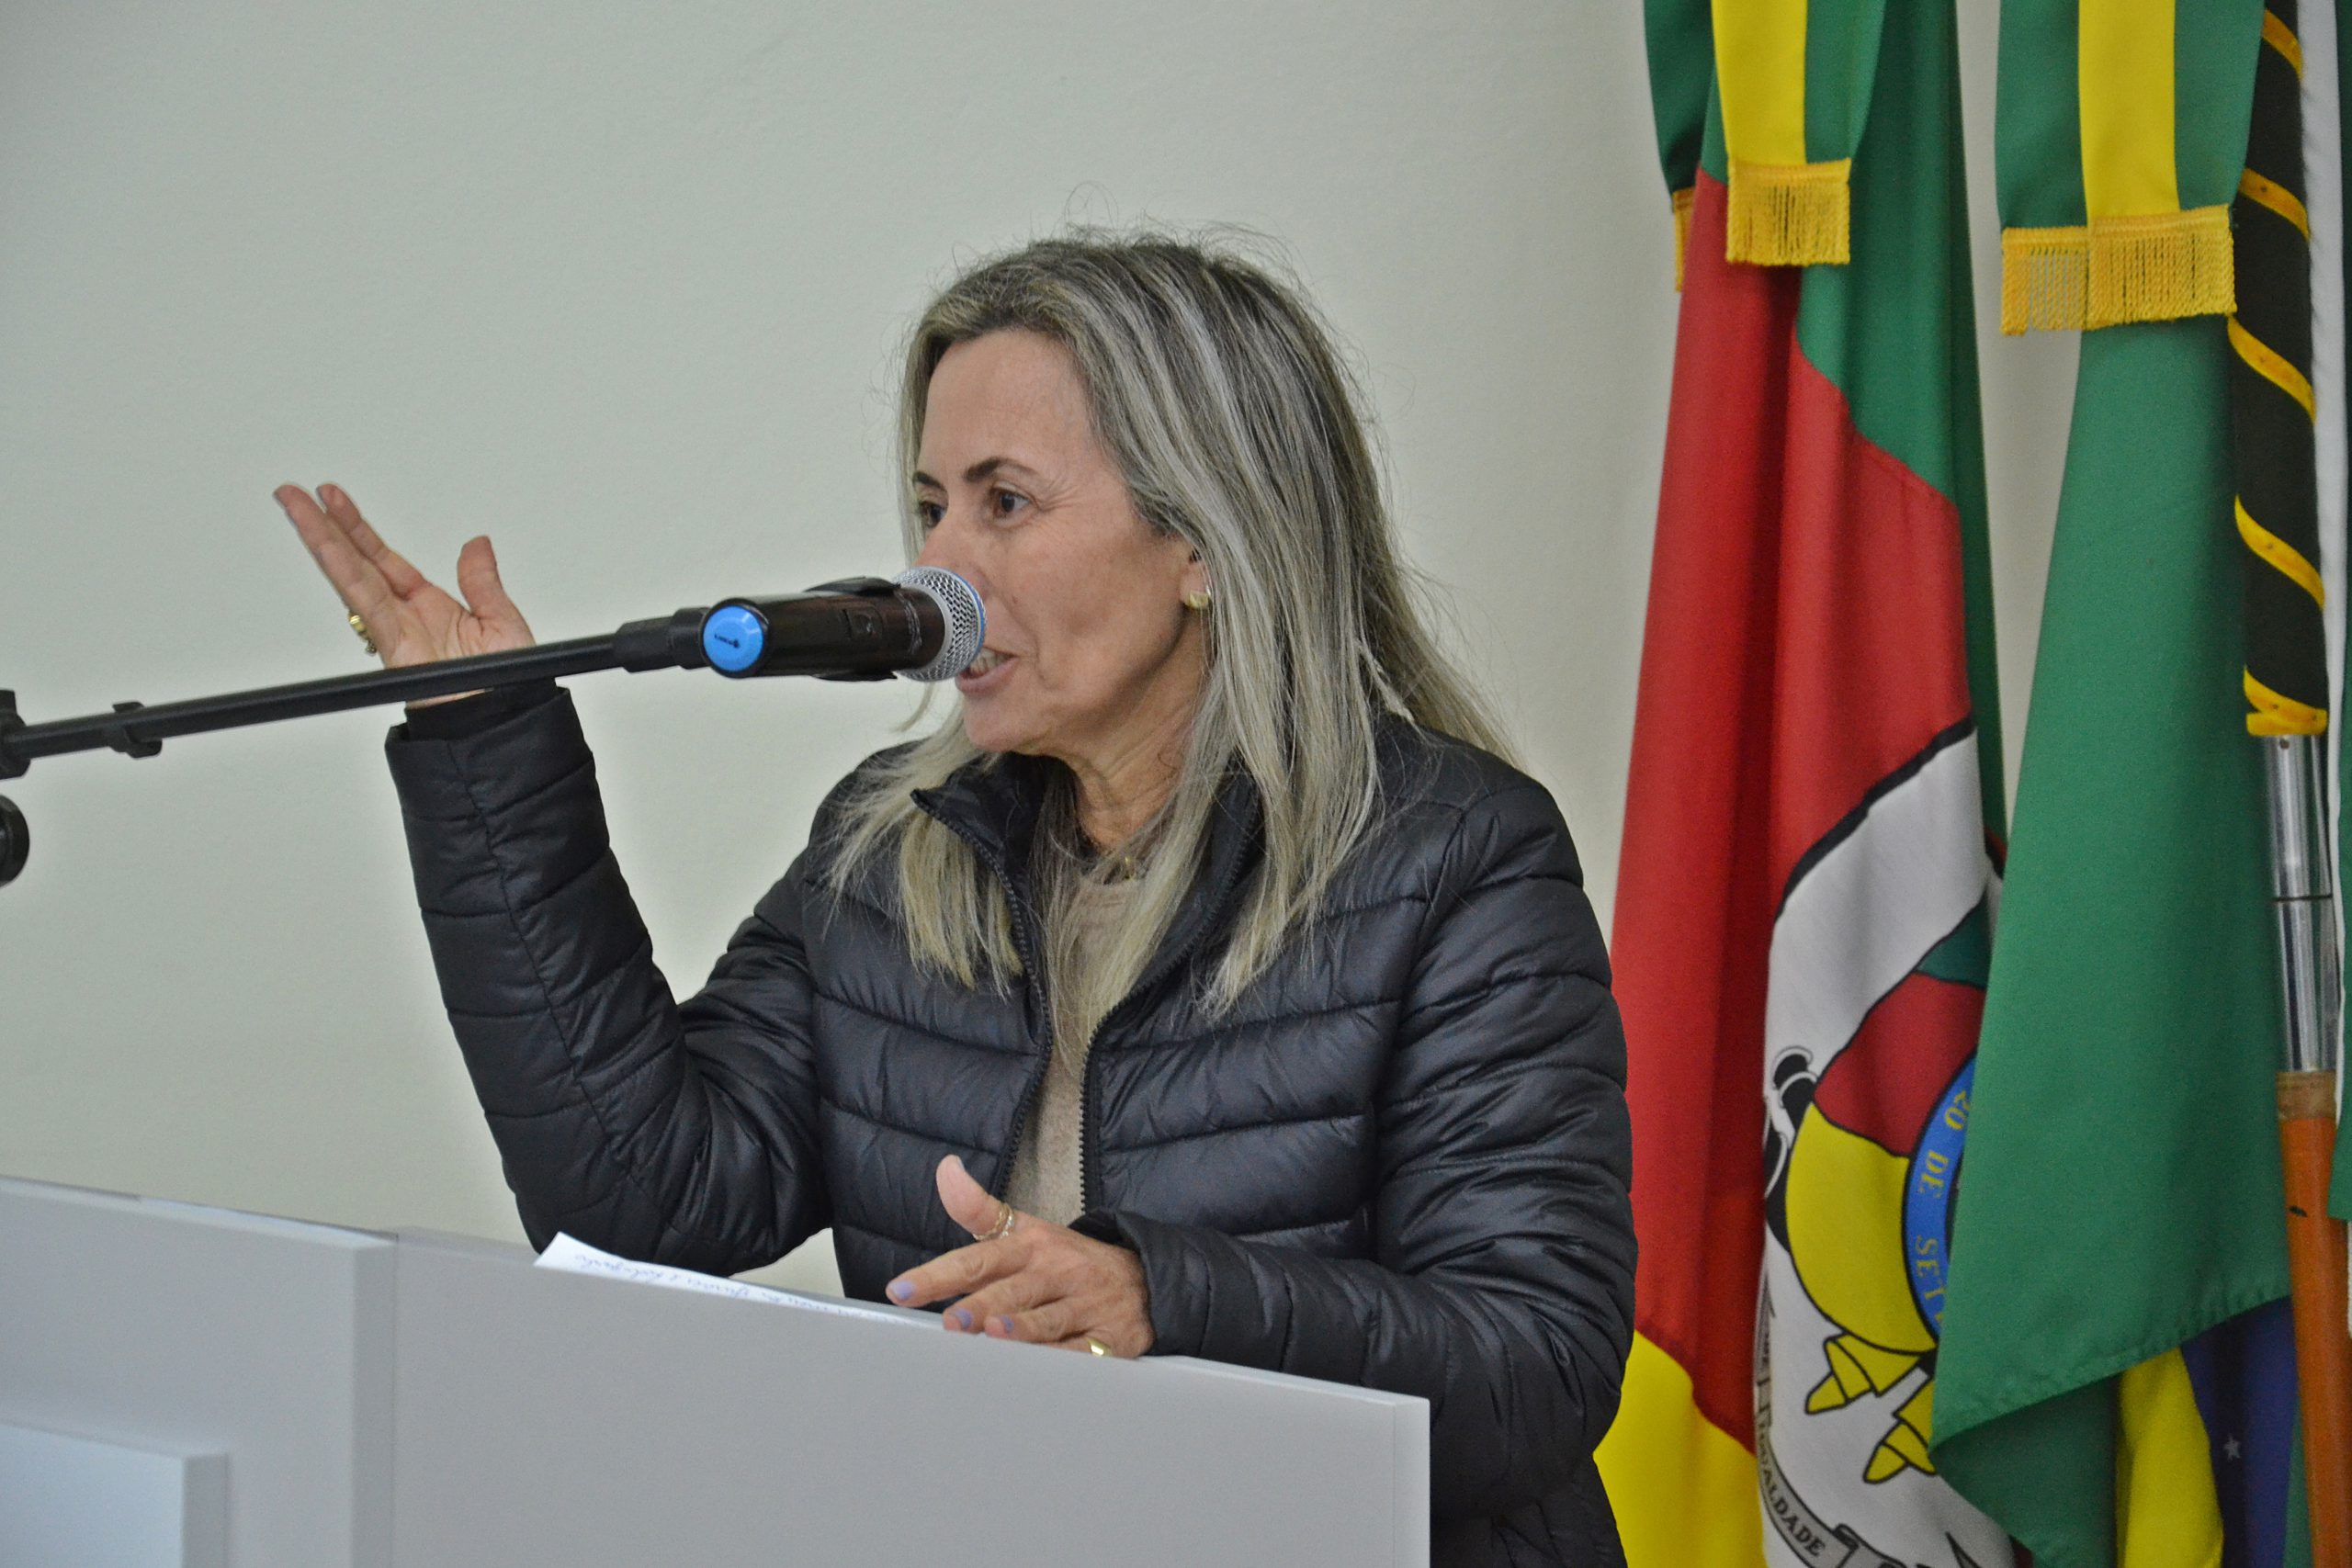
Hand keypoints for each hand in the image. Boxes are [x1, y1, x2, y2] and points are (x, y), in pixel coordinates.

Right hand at [276, 483, 534, 706]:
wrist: (503, 724)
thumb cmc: (508, 686)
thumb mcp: (503, 622)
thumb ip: (483, 582)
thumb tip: (477, 544)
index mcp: (430, 608)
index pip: (383, 560)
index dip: (358, 529)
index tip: (334, 499)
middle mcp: (406, 617)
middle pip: (356, 562)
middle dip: (324, 526)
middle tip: (295, 493)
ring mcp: (396, 632)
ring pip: (350, 577)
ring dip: (321, 540)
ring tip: (296, 506)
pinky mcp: (395, 648)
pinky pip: (365, 604)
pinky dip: (344, 574)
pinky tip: (327, 548)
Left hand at [885, 1155, 1153, 1356]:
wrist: (1146, 1279)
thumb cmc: (1068, 1261)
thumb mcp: (1026, 1230)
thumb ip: (979, 1209)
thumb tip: (946, 1170)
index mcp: (1030, 1247)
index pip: (978, 1257)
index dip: (938, 1274)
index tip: (900, 1290)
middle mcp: (1056, 1273)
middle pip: (1014, 1290)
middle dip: (983, 1304)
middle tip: (953, 1322)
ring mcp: (1084, 1305)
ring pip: (1050, 1320)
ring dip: (1023, 1329)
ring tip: (995, 1334)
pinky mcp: (1110, 1337)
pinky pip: (1084, 1352)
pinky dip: (1063, 1360)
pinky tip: (1042, 1370)